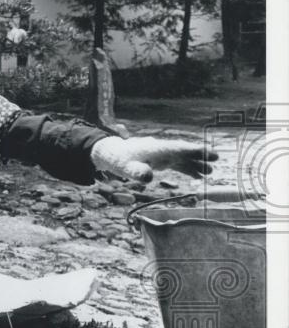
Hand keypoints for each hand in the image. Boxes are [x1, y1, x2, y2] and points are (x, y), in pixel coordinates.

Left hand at [91, 136, 217, 181]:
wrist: (111, 154)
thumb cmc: (119, 160)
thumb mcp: (125, 167)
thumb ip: (136, 172)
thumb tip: (147, 178)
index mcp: (157, 149)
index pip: (179, 148)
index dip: (195, 150)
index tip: (210, 152)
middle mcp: (162, 150)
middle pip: (184, 152)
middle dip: (200, 155)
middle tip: (216, 159)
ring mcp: (162, 155)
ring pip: (183, 158)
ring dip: (196, 164)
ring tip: (210, 173)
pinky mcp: (160, 160)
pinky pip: (178, 164)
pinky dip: (188, 169)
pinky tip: (198, 176)